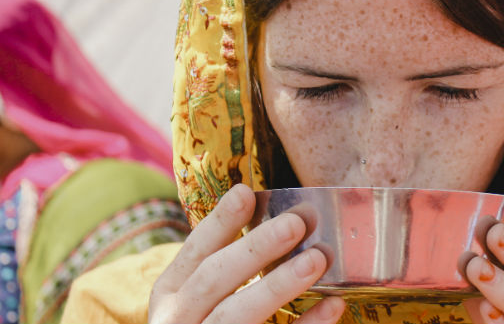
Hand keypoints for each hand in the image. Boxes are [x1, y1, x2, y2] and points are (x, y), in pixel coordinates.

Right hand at [148, 184, 344, 323]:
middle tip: (296, 223)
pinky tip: (332, 306)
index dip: (219, 223)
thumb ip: (225, 266)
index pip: (194, 253)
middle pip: (213, 280)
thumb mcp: (200, 299)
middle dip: (254, 249)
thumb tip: (271, 214)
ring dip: (277, 285)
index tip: (246, 192)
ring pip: (236, 316)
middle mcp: (178, 321)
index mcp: (171, 296)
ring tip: (316, 260)